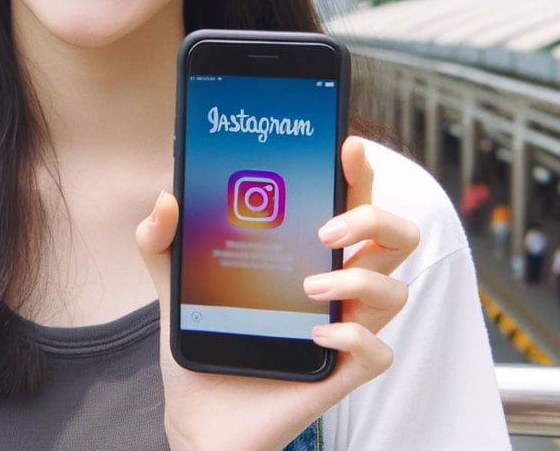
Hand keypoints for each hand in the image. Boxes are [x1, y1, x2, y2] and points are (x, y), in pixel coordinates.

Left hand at [136, 136, 419, 450]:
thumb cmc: (205, 337)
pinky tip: (316, 336)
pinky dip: (354, 338)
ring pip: (397, 289)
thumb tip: (166, 198)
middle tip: (326, 228)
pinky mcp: (342, 374)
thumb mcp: (173, 280)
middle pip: (397, 235)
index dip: (360, 170)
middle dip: (374, 217)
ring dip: (359, 281)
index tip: (347, 146)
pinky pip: (378, 352)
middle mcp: (338, 283)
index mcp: (309, 250)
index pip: (350, 199)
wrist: (198, 414)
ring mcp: (345, 328)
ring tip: (307, 288)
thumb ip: (161, 238)